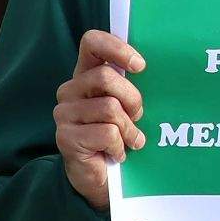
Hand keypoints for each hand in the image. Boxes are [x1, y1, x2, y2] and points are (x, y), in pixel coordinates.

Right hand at [55, 31, 146, 211]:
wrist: (101, 177)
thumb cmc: (120, 134)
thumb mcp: (129, 105)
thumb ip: (132, 84)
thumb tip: (155, 68)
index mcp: (86, 75)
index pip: (92, 43)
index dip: (117, 48)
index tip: (140, 66)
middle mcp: (70, 91)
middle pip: (106, 78)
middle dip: (133, 99)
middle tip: (139, 117)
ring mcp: (64, 114)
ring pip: (110, 108)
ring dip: (129, 128)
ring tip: (131, 139)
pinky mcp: (66, 138)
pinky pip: (107, 133)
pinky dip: (120, 146)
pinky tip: (118, 153)